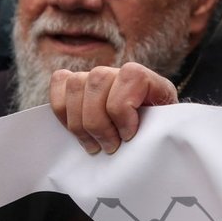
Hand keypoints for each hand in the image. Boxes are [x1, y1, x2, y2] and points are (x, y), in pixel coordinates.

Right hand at [49, 62, 177, 154]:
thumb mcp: (162, 133)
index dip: (123, 108)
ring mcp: (98, 76)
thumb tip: (133, 139)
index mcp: (151, 81)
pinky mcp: (79, 84)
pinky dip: (62, 110)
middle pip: (98, 80)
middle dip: (98, 122)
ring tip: (93, 145)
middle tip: (109, 147)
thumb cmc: (154, 136)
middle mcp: (121, 73)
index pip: (132, 76)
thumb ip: (154, 130)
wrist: (149, 135)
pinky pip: (59, 83)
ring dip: (79, 121)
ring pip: (76, 83)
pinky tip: (76, 131)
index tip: (127, 135)